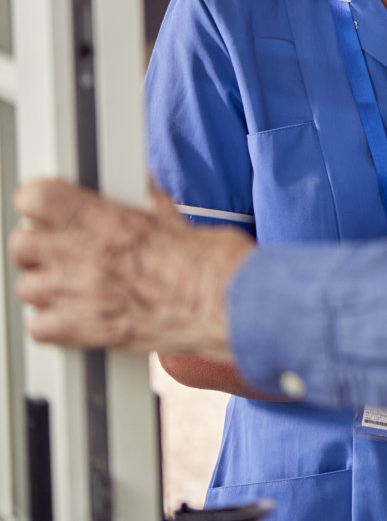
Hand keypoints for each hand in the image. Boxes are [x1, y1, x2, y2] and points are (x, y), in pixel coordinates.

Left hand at [8, 179, 254, 359]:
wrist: (231, 310)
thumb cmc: (216, 269)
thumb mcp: (181, 221)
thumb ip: (150, 205)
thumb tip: (144, 189)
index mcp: (111, 222)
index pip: (36, 199)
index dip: (39, 200)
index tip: (48, 205)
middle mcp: (89, 258)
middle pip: (21, 244)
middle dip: (38, 244)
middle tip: (60, 245)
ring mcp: (83, 297)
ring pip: (26, 287)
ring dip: (43, 284)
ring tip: (69, 283)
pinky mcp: (89, 332)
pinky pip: (40, 328)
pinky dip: (51, 323)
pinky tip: (73, 315)